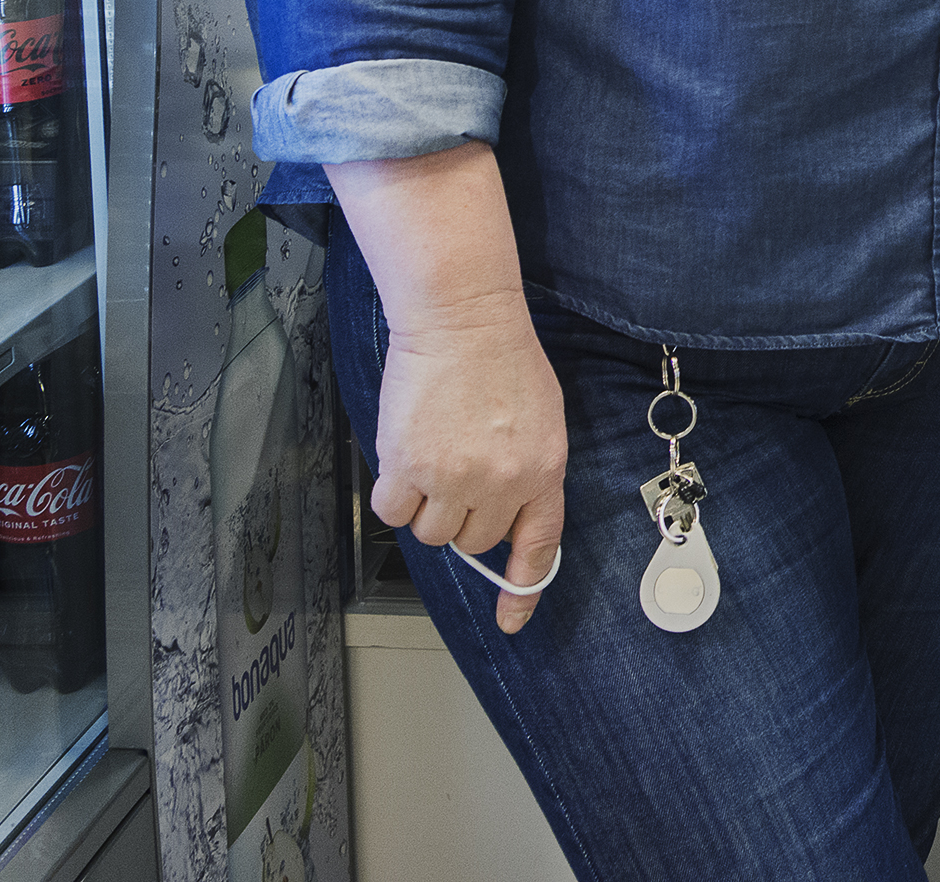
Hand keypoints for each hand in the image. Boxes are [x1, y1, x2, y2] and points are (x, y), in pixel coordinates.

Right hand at [368, 295, 569, 634]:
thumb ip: (527, 471)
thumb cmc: (502, 360)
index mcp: (545, 469)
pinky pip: (394, 512)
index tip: (512, 620)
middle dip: (463, 516)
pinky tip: (403, 457)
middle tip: (456, 472)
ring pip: (432, 533)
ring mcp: (456, 477)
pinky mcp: (410, 467)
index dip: (523, 589)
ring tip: (431, 456)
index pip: (538, 546)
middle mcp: (504, 482)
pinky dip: (394, 494)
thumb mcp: (541, 419)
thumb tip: (502, 514)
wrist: (463, 319)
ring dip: (427, 505)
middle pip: (475, 540)